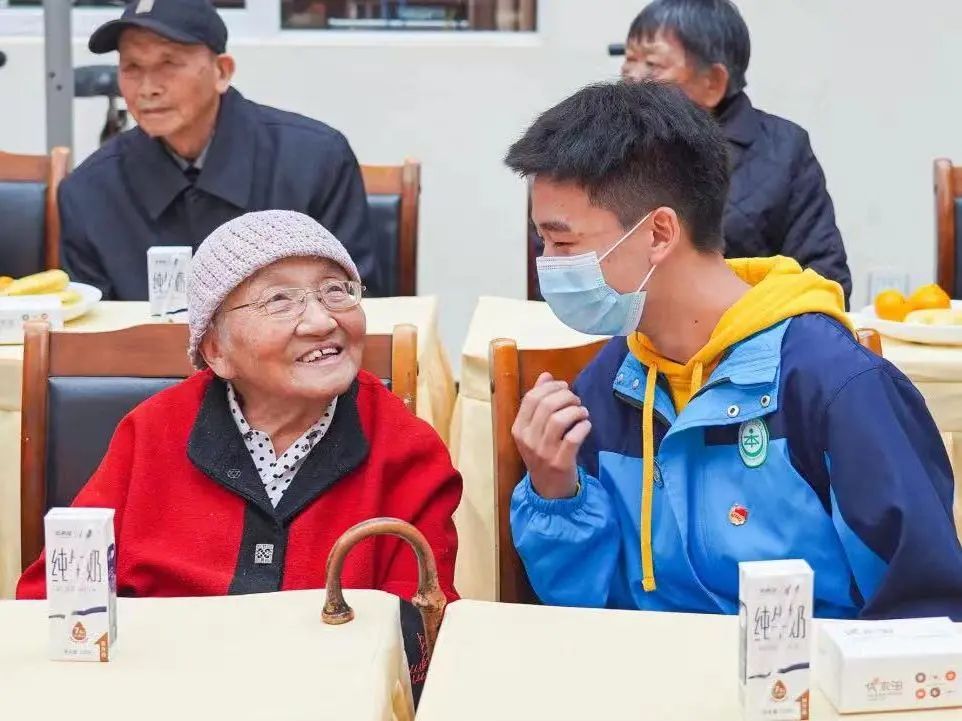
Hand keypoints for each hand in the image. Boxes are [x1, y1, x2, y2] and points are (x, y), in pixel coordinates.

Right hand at [511, 372, 590, 498]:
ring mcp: (543, 452)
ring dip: (576, 410)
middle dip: (566, 396)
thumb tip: (545, 375)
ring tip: (582, 413)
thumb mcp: (534, 429)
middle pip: (546, 406)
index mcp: (519, 429)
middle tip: (576, 400)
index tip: (564, 387)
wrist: (549, 489)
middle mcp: (528, 440)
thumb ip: (538, 402)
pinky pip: (573, 437)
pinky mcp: (560, 463)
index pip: (531, 398)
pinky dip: (583, 427)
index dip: (550, 387)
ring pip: (560, 419)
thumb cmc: (543, 453)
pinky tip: (586, 426)